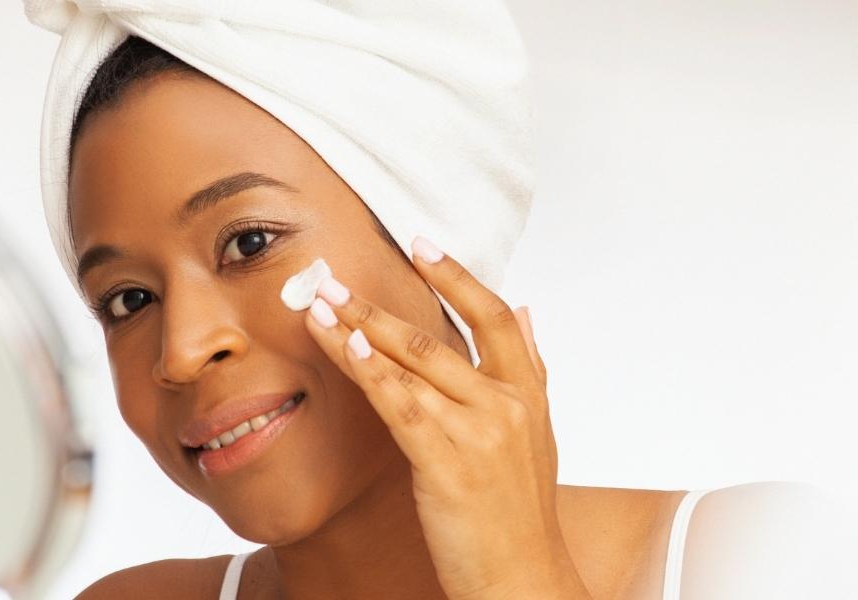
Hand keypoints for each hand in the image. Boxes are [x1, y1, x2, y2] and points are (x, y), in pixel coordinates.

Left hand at [301, 237, 588, 599]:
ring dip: (357, 331)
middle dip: (376, 306)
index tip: (421, 243)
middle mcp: (507, 405)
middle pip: (436, 336)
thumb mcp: (538, 434)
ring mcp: (478, 432)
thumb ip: (530, 368)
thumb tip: (527, 310)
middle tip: (334, 278)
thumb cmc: (521, 514)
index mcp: (528, 395)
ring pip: (410, 364)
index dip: (457, 276)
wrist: (524, 578)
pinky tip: (345, 348)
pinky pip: (400, 405)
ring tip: (319, 306)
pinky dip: (370, 372)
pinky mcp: (448, 462)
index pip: (494, 316)